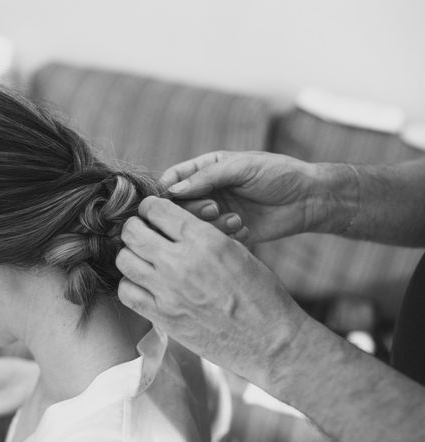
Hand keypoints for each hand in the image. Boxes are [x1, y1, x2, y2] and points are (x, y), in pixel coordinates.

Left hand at [116, 197, 308, 387]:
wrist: (269, 341)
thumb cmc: (260, 294)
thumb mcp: (237, 251)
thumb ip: (202, 235)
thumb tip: (173, 224)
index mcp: (204, 240)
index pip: (157, 209)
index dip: (150, 207)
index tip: (151, 212)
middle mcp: (181, 263)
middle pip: (133, 232)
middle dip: (135, 227)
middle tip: (142, 233)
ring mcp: (167, 292)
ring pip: (124, 260)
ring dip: (130, 255)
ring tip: (142, 258)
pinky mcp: (162, 317)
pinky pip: (127, 292)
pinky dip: (130, 284)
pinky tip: (143, 284)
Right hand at [160, 151, 324, 242]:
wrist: (309, 199)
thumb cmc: (278, 174)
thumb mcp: (242, 167)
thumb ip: (207, 177)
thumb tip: (173, 189)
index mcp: (207, 169)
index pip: (173, 179)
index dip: (166, 191)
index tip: (169, 201)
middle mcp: (208, 192)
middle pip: (179, 206)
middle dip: (193, 210)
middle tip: (214, 209)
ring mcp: (218, 213)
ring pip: (195, 226)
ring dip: (212, 225)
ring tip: (236, 220)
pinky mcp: (230, 232)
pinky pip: (214, 239)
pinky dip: (227, 236)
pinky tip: (246, 229)